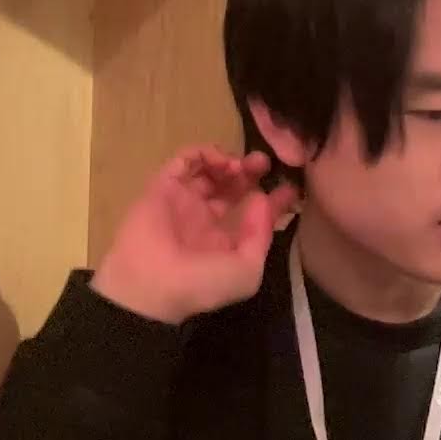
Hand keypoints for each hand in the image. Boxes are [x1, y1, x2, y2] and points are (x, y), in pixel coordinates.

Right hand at [90, 146, 298, 323]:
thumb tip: (262, 199)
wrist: (150, 285)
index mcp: (225, 241)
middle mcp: (205, 219)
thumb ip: (260, 234)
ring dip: (228, 161)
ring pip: (209, 170)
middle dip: (250, 172)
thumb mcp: (247, 270)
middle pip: (232, 186)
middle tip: (262, 163)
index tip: (290, 184)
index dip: (272, 197)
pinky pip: (183, 161)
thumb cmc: (203, 283)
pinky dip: (202, 153)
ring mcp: (183, 201)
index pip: (252, 212)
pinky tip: (219, 160)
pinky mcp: (162, 187)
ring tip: (238, 165)